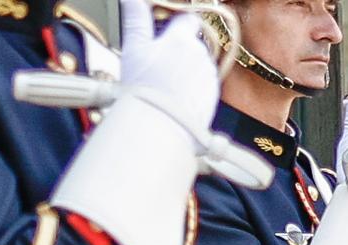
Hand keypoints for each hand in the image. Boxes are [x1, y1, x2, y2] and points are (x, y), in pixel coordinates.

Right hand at [118, 0, 217, 134]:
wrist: (161, 123)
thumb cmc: (144, 86)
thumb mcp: (134, 48)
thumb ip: (135, 19)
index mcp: (181, 38)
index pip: (187, 18)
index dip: (177, 22)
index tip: (167, 28)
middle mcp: (200, 53)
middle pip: (193, 42)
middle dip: (180, 48)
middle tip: (160, 62)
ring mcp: (209, 74)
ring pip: (199, 63)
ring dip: (187, 67)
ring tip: (167, 81)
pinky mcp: (214, 93)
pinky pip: (204, 82)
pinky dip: (193, 85)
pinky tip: (177, 94)